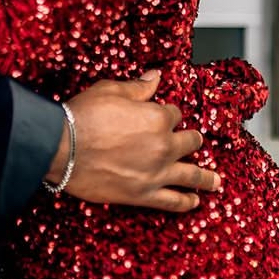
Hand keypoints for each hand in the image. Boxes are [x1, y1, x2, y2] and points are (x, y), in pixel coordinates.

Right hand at [51, 71, 219, 212]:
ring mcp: (156, 173)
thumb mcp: (111, 90)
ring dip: (206, 178)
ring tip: (216, 182)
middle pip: (189, 142)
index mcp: (158, 118)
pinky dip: (186, 202)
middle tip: (193, 142)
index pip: (174, 114)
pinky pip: (173, 201)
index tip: (164, 115)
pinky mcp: (144, 195)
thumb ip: (138, 87)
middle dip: (191, 140)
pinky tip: (195, 201)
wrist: (62, 148)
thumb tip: (156, 77)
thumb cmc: (84, 116)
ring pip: (191, 175)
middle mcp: (164, 146)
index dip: (169, 113)